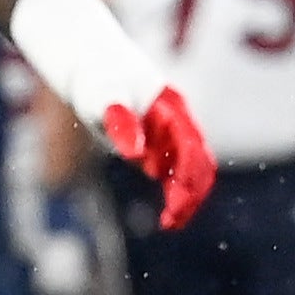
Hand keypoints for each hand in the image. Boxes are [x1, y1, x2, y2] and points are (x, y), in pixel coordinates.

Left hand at [103, 88, 215, 228]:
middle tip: (171, 223)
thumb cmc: (97, 83)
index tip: (174, 204)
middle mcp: (178, 122)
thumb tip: (136, 156)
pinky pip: (180, 172)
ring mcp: (173, 134)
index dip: (185, 175)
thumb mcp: (102, 99)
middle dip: (190, 193)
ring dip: (188, 197)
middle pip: (200, 161)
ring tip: (171, 225)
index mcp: (170, 108)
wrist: (95, 70)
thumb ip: (120, 122)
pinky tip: (167, 216)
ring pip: (195, 170)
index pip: (189, 145)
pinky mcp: (162, 145)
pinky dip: (178, 193)